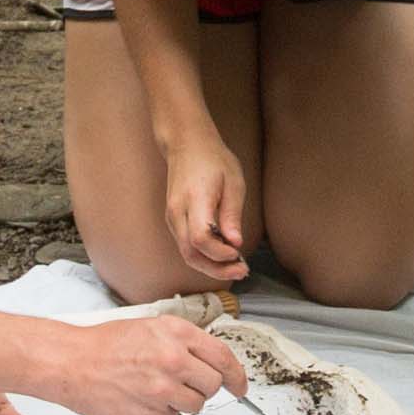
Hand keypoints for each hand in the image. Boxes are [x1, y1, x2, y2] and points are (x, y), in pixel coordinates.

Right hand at [31, 311, 238, 414]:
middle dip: (204, 387)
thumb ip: (185, 343)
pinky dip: (160, 410)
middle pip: (212, 385)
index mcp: (176, 334)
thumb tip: (213, 362)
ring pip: (194, 405)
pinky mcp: (148, 414)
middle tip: (184, 382)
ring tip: (156, 388)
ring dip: (183, 401)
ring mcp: (161, 390)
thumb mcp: (152, 327)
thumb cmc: (107, 344)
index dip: (237, 375)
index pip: (223, 358)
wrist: (73, 363)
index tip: (240, 386)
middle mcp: (173, 361)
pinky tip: (140, 396)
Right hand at [157, 130, 250, 288]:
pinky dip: (204, 256)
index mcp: (195, 198)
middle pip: (191, 253)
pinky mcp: (173, 221)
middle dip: (216, 269)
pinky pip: (186, 246)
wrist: (186, 144)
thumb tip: (235, 243)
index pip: (200, 238)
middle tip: (242, 270)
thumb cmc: (213, 160)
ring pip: (187, 253)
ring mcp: (171, 217)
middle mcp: (177, 211)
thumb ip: (232, 214)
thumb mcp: (233, 182)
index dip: (220, 253)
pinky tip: (222, 254)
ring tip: (235, 265)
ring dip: (211, 265)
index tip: (239, 253)